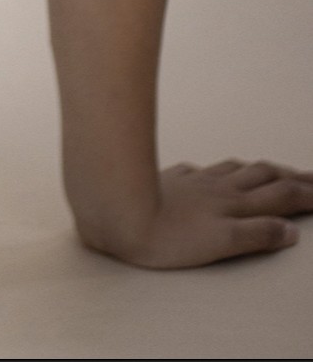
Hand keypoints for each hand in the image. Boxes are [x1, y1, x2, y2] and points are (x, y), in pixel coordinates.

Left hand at [85, 160, 312, 268]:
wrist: (119, 214)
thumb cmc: (167, 238)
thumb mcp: (220, 243)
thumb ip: (256, 235)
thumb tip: (290, 229)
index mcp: (233, 205)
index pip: (280, 196)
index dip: (305, 194)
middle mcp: (217, 188)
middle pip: (263, 177)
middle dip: (291, 177)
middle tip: (310, 177)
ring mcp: (193, 181)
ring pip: (234, 170)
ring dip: (258, 169)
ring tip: (271, 169)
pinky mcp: (170, 180)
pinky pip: (199, 170)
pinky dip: (214, 171)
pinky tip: (208, 172)